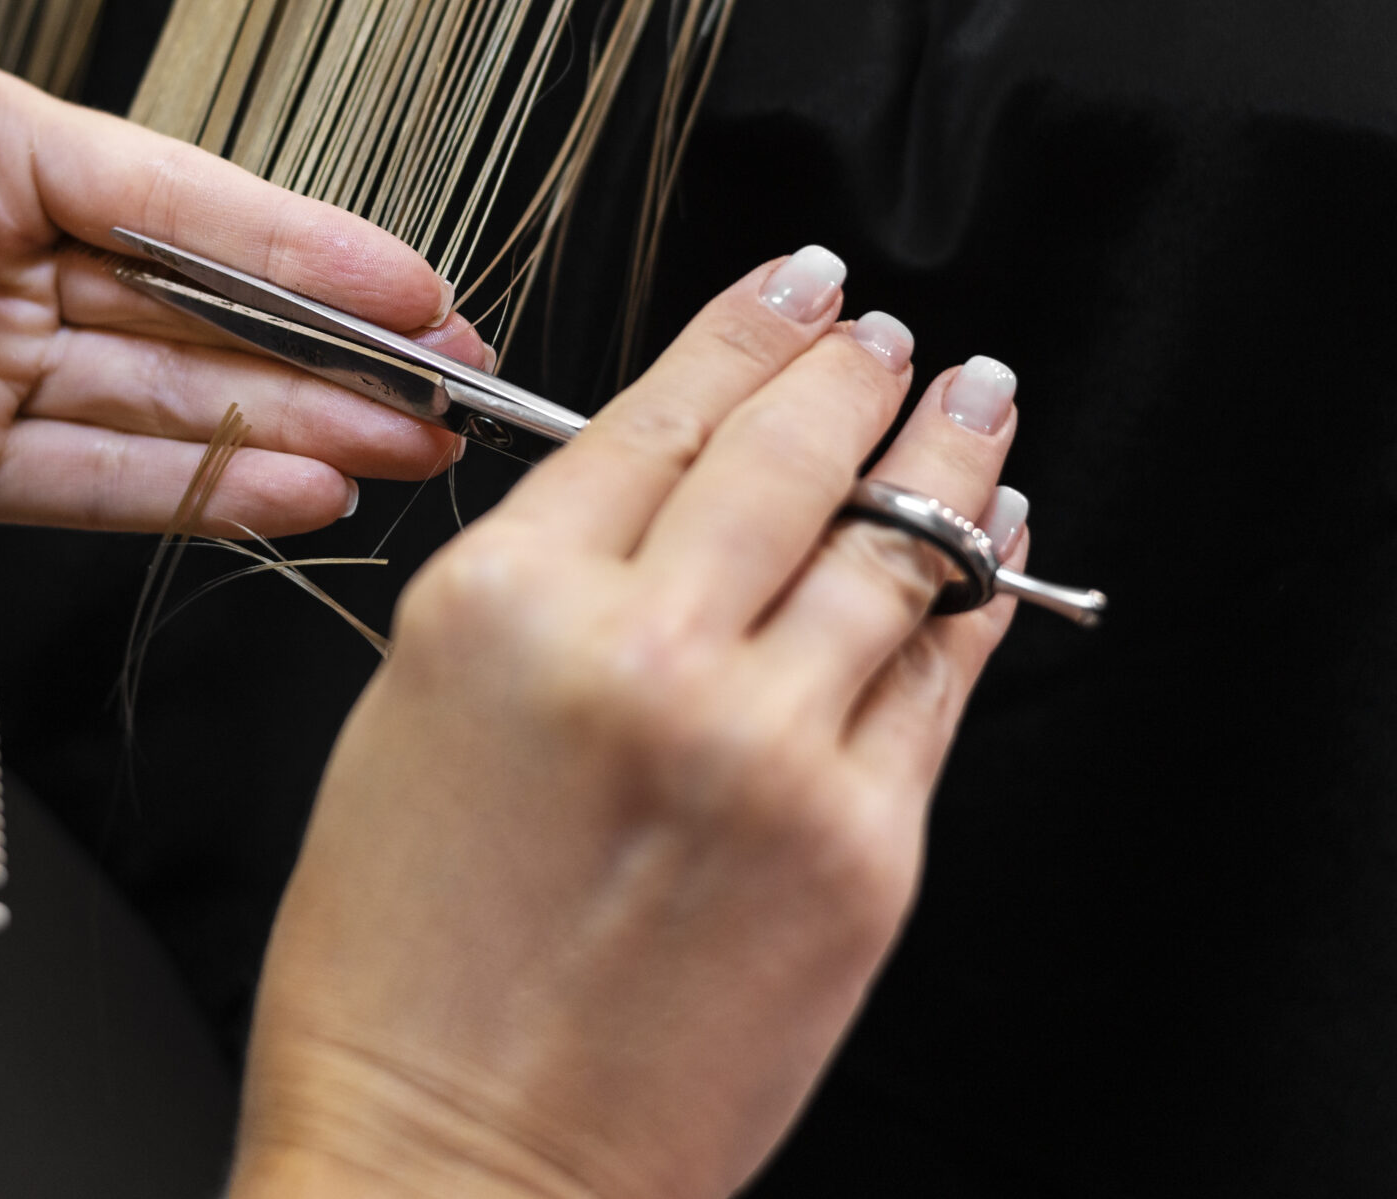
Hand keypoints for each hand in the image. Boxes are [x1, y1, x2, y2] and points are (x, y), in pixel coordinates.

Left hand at [0, 0, 476, 580]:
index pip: (176, 196)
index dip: (304, 242)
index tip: (415, 282)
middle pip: (196, 310)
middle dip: (333, 350)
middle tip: (452, 390)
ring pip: (159, 404)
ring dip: (285, 429)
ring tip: (402, 456)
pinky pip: (75, 487)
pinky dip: (179, 495)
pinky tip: (279, 497)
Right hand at [233, 254, 1025, 1198]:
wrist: (459, 1165)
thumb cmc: (399, 971)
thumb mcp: (413, 718)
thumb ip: (542, 589)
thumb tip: (669, 500)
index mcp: (502, 605)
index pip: (660, 412)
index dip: (748, 328)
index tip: (798, 285)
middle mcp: (642, 651)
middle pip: (793, 450)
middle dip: (857, 367)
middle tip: (888, 330)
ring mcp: (770, 747)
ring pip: (896, 546)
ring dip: (948, 451)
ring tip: (973, 398)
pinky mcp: (862, 847)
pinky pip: (942, 678)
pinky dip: (981, 592)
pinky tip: (996, 544)